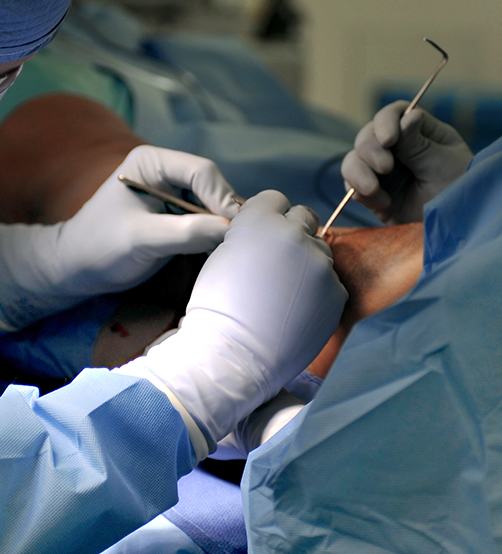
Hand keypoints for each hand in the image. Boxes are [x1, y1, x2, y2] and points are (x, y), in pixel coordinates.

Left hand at [0, 146, 240, 328]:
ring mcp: (173, 191)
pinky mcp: (177, 213)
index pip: (201, 172)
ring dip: (225, 224)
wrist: (76, 266)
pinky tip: (224, 250)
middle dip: (227, 212)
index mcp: (152, 161)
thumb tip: (229, 229)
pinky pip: (207, 218)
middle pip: (213, 185)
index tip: (237, 229)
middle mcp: (166, 170)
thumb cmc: (100, 247)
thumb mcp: (141, 240)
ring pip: (214, 203)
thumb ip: (183, 232)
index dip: (223, 198)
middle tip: (245, 240)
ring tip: (239, 247)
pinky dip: (217, 233)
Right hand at [118, 190, 346, 452]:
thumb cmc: (216, 307)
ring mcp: (319, 262)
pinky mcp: (336, 291)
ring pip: (320, 249)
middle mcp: (294, 233)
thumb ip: (249, 236)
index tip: (262, 236)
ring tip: (286, 292)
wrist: (233, 355)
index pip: (276, 198)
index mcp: (260, 219)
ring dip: (307, 262)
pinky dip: (318, 292)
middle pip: (305, 217)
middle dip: (294, 233)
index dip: (268, 216)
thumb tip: (264, 236)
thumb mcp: (223, 255)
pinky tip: (297, 310)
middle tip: (278, 261)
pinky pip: (330, 281)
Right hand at [341, 100, 471, 224]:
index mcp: (421, 134)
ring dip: (358, 173)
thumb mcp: (442, 165)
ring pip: (353, 160)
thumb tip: (408, 115)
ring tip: (374, 191)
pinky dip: (360, 193)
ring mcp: (382, 172)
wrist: (453, 230)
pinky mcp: (372, 194)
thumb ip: (418, 144)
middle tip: (386, 169)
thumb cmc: (459, 194)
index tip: (389, 140)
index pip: (394, 115)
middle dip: (371, 151)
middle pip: (367, 136)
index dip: (385, 122)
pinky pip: (352, 186)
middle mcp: (398, 149)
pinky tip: (384, 203)